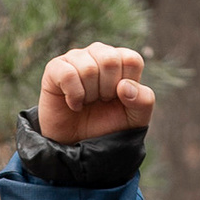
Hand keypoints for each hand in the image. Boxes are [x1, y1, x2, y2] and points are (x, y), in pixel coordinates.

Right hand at [37, 42, 156, 143]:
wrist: (80, 145)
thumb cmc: (108, 126)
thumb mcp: (136, 118)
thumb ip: (143, 100)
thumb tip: (124, 86)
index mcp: (121, 60)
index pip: (131, 60)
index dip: (127, 84)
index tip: (119, 98)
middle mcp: (98, 53)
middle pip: (110, 60)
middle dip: (107, 89)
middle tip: (101, 100)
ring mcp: (76, 58)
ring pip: (88, 68)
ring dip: (89, 95)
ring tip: (87, 102)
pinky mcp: (55, 68)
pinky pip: (68, 74)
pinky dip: (74, 95)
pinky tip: (74, 103)